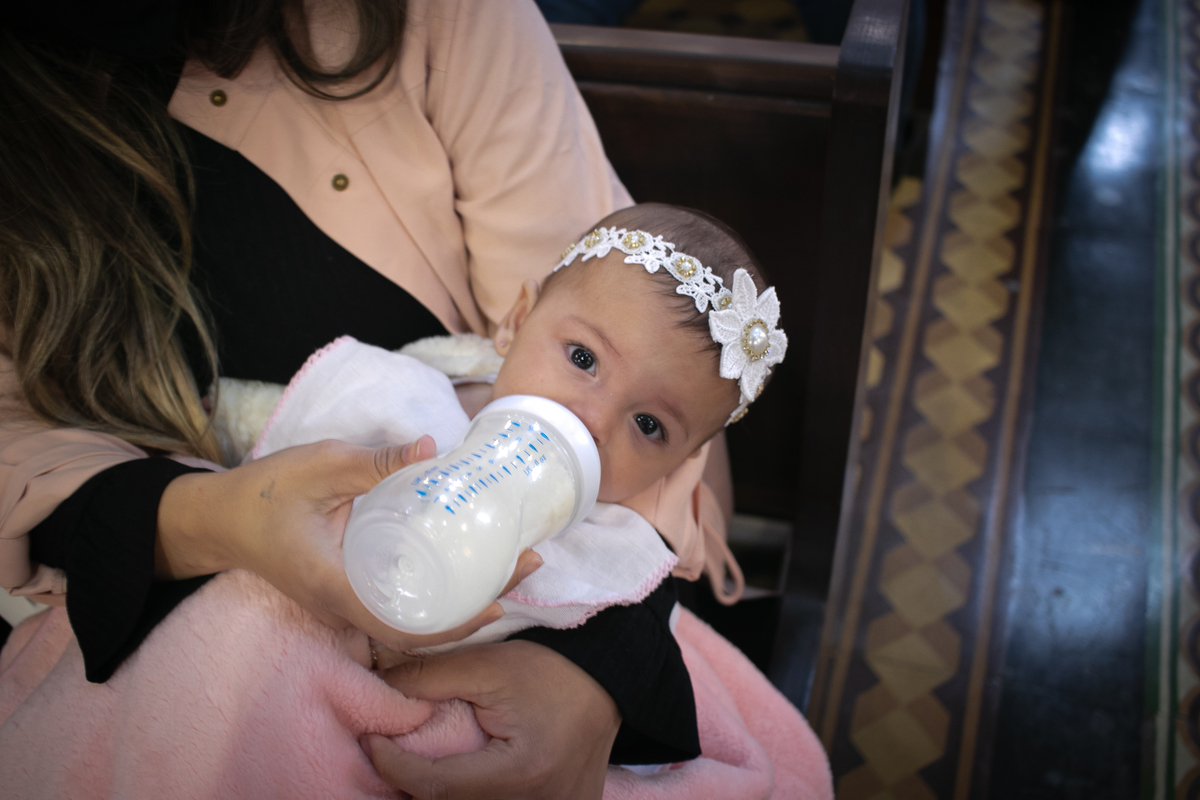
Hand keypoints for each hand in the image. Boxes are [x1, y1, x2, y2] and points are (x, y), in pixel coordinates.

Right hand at [156, 437, 542, 651]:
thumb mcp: (318, 466)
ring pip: (412, 618)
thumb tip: (432, 449)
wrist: (216, 518)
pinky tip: (464, 562)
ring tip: (511, 563)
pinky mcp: (348, 587)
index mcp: (337, 588)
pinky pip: (399, 601)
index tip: (499, 602)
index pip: (405, 627)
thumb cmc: (260, 494)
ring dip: (463, 599)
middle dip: (477, 608)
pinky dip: (437, 590)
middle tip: (528, 565)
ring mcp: (346, 601)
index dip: (456, 624)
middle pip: (420, 627)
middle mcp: (345, 606)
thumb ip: (374, 461)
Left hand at [362, 640, 619, 798]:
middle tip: (393, 754)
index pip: (434, 786)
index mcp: (518, 773)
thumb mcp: (487, 666)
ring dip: (443, 794)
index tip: (372, 741)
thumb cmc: (551, 670)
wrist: (610, 681)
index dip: (392, 766)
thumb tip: (378, 685)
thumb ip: (428, 677)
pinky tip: (463, 780)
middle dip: (414, 786)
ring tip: (423, 766)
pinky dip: (475, 797)